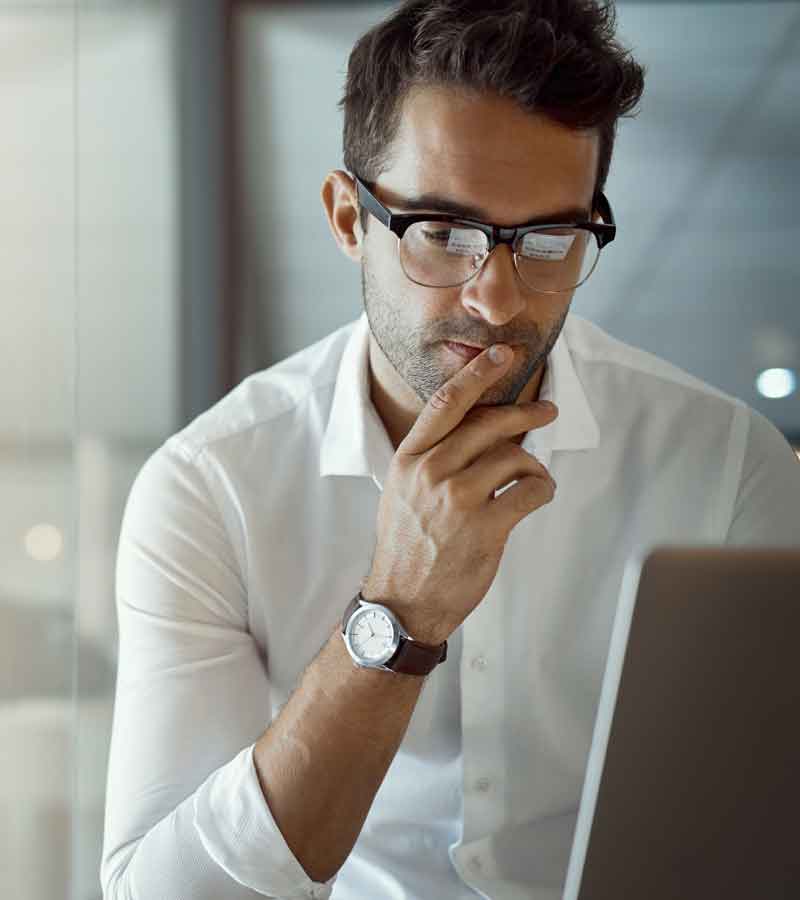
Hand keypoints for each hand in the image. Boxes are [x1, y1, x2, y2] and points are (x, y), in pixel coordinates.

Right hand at [362, 343, 557, 643]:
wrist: (403, 601)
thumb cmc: (406, 545)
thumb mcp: (402, 491)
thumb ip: (432, 457)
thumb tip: (478, 430)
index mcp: (409, 459)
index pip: (446, 403)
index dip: (477, 374)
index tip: (501, 355)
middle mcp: (431, 472)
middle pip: (489, 423)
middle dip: (525, 412)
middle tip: (547, 411)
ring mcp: (458, 499)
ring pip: (515, 457)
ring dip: (533, 464)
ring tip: (534, 478)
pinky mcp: (486, 527)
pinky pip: (531, 490)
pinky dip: (543, 489)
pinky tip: (538, 495)